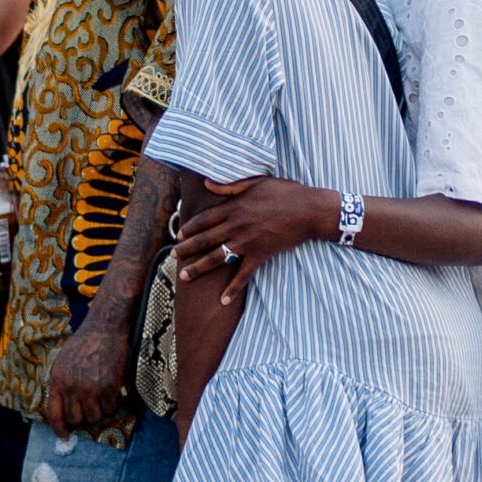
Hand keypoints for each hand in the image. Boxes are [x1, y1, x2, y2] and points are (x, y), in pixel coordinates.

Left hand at [43, 306, 132, 438]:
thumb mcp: (63, 363)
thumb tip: (65, 411)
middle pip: (76, 419)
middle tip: (90, 410)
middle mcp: (72, 387)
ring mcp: (91, 388)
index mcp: (57, 381)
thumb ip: (62, 385)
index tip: (65, 437)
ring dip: (99, 411)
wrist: (104, 329)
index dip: (59, 429)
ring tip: (101, 397)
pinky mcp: (109, 387)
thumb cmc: (84, 345)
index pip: (54, 413)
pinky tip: (112, 390)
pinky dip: (113, 403)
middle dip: (83, 418)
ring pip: (95, 417)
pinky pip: (111, 408)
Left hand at [174, 178, 337, 302]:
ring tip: (184, 276)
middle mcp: (236, 226)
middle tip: (172, 256)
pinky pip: (243, 275)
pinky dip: (233, 289)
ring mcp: (247, 242)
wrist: (309, 210)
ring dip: (198, 268)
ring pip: (216, 258)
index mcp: (233, 208)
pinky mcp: (260, 255)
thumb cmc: (285, 192)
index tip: (180, 235)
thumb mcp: (256, 182)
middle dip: (186, 249)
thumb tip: (207, 183)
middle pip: (204, 239)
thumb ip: (229, 186)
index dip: (190, 228)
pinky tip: (223, 300)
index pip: (204, 219)